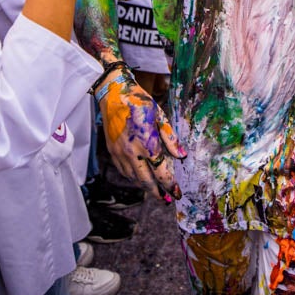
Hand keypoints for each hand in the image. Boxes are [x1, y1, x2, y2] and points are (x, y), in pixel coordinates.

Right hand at [99, 70, 184, 199]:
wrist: (113, 94)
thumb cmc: (139, 102)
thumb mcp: (160, 115)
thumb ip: (170, 138)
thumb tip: (182, 155)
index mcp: (147, 143)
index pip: (161, 172)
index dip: (170, 185)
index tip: (177, 192)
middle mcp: (132, 152)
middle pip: (146, 181)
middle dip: (158, 193)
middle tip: (168, 200)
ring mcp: (120, 153)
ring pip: (133, 179)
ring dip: (145, 188)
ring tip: (155, 192)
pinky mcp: (112, 152)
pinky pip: (123, 171)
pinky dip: (133, 178)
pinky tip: (140, 178)